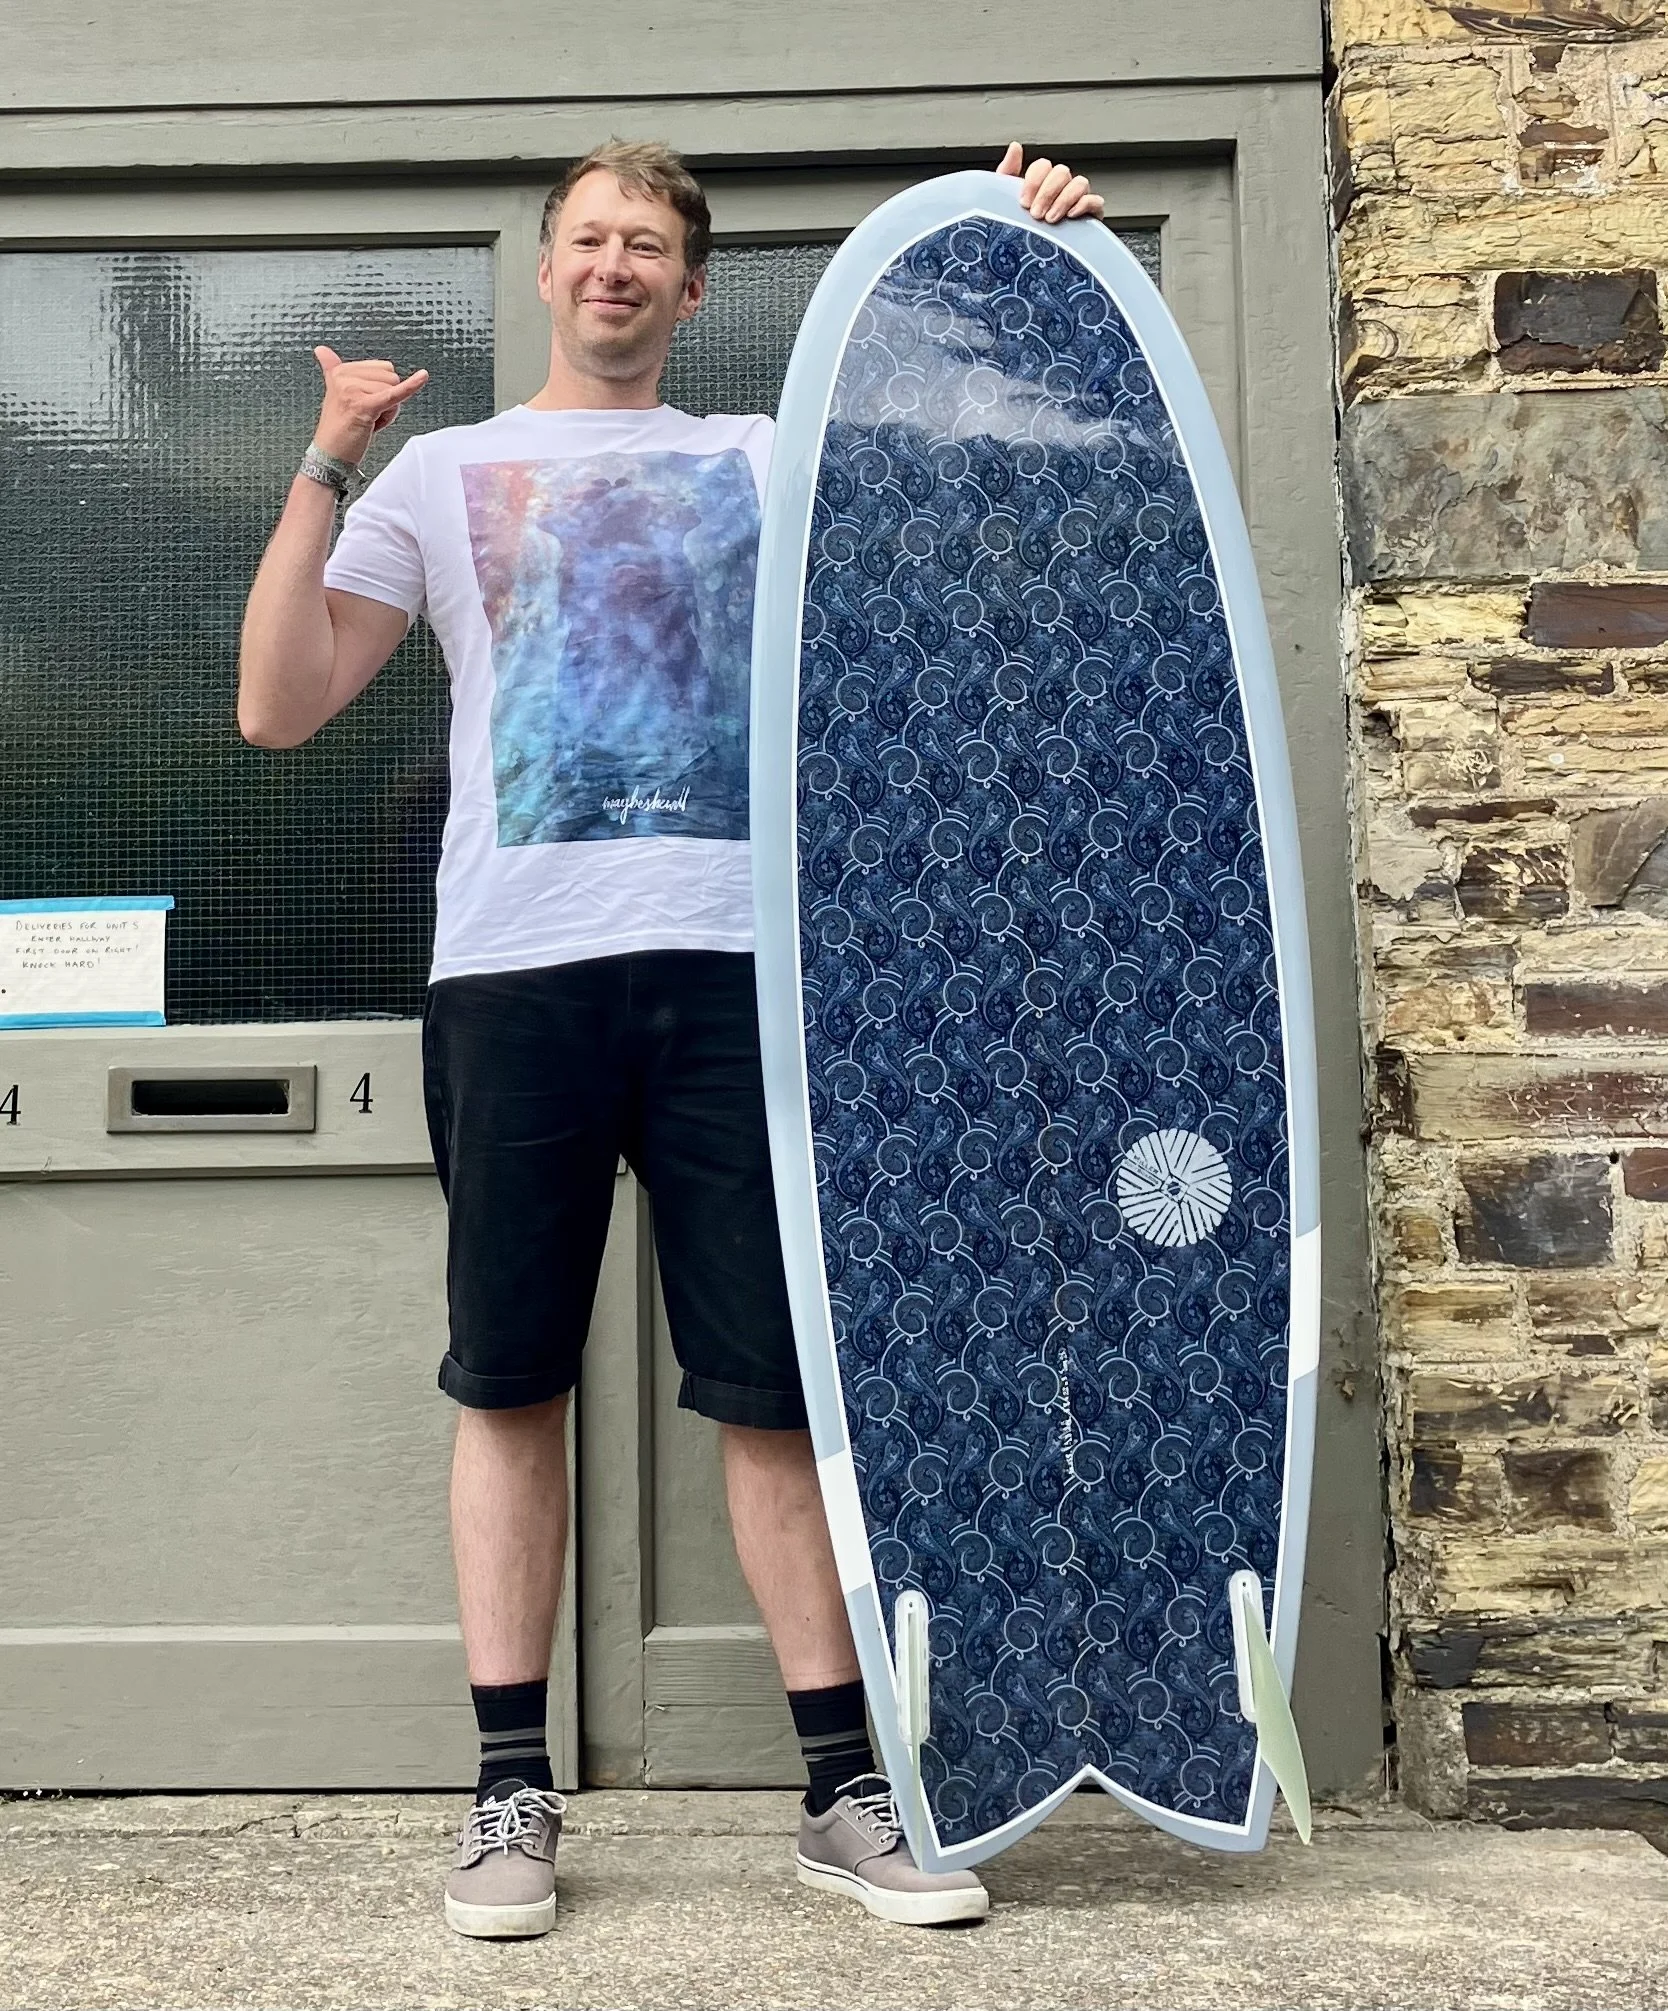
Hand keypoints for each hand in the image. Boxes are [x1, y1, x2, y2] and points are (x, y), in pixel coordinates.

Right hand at [311, 346, 428, 465]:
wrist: (330, 455)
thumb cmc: (337, 428)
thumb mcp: (335, 392)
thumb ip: (331, 368)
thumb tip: (321, 349)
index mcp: (340, 371)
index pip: (382, 368)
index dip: (381, 389)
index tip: (365, 404)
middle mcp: (344, 377)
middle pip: (390, 377)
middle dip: (387, 399)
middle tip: (368, 415)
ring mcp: (353, 390)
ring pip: (394, 390)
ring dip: (388, 411)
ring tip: (369, 421)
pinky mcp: (364, 406)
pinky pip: (394, 394)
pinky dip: (411, 387)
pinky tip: (423, 377)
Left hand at [995, 142, 1104, 223]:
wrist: (1031, 266)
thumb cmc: (1018, 232)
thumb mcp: (1005, 202)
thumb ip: (1008, 173)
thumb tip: (1015, 147)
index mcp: (1041, 183)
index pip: (1043, 166)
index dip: (1034, 181)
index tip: (1024, 202)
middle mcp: (1060, 188)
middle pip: (1061, 172)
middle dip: (1047, 192)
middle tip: (1036, 214)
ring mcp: (1077, 200)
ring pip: (1079, 183)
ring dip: (1064, 199)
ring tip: (1051, 219)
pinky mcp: (1091, 216)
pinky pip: (1095, 201)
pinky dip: (1084, 205)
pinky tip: (1070, 217)